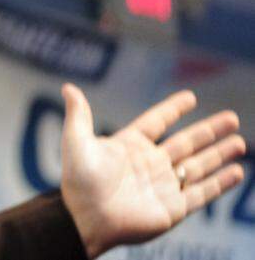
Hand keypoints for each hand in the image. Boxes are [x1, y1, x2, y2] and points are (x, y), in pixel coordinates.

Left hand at [59, 83, 245, 258]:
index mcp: (129, 146)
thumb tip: (69, 88)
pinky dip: (220, 183)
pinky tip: (237, 171)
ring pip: (199, 166)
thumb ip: (79, 115)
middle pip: (186, 142)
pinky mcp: (173, 208)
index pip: (156, 122)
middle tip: (232, 118)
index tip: (190, 97)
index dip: (172, 110)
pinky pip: (202, 193)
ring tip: (240, 141)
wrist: (86, 218)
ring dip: (219, 153)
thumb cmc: (79, 181)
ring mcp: (163, 185)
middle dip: (209, 131)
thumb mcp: (76, 141)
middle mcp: (150, 164)